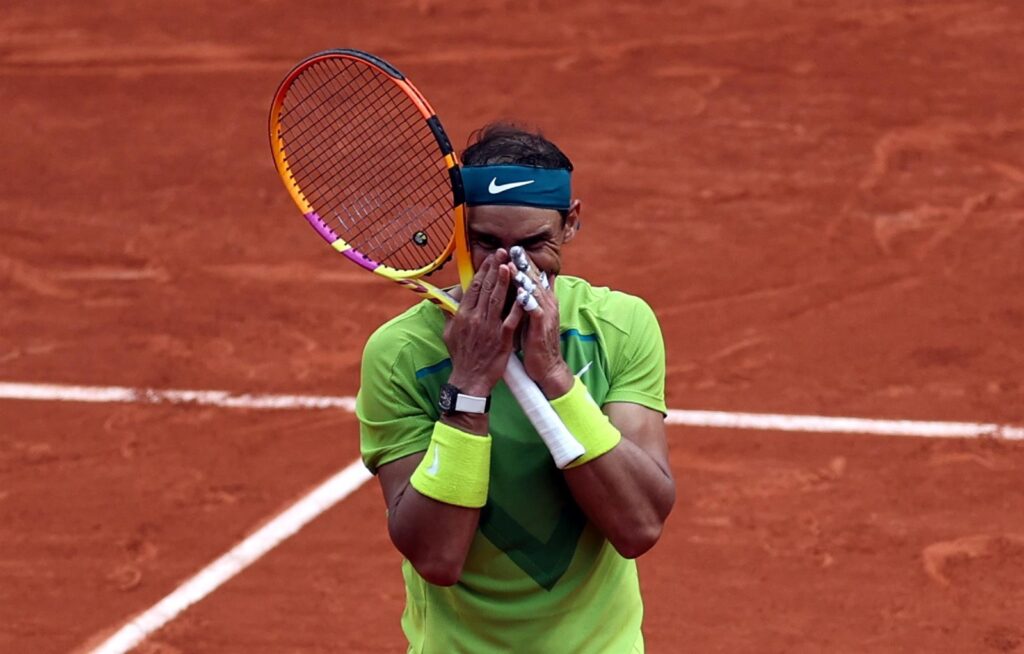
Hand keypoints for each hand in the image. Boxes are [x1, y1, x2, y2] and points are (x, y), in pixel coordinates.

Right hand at [443, 250, 523, 397]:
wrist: (469, 380)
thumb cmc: (461, 356)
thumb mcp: (449, 333)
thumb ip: (451, 314)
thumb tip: (451, 298)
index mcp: (463, 315)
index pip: (473, 288)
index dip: (482, 271)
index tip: (490, 258)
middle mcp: (475, 318)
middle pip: (486, 288)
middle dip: (494, 268)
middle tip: (502, 253)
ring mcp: (490, 328)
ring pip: (498, 299)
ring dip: (504, 281)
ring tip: (509, 265)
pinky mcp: (503, 338)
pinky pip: (512, 318)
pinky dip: (518, 305)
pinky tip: (524, 293)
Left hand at [512, 252, 572, 398]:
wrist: (547, 366)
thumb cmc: (535, 341)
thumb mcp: (531, 316)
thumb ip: (527, 299)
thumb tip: (522, 284)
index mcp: (543, 299)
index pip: (533, 276)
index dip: (524, 262)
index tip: (512, 248)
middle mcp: (547, 303)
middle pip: (536, 279)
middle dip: (524, 263)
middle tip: (514, 248)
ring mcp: (546, 314)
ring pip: (535, 292)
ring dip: (525, 278)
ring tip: (513, 265)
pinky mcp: (542, 328)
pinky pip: (536, 312)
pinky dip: (529, 301)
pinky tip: (521, 293)